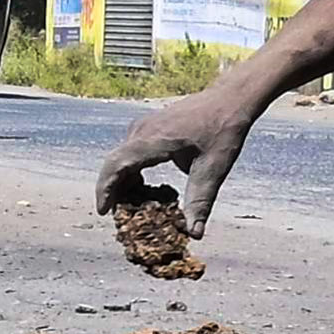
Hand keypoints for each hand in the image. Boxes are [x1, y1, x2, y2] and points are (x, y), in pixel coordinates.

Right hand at [94, 86, 256, 244]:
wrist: (230, 99)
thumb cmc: (223, 130)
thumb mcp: (213, 169)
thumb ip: (200, 202)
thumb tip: (194, 234)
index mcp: (154, 140)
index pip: (117, 165)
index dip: (106, 190)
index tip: (103, 212)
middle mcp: (142, 131)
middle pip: (114, 164)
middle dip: (113, 192)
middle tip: (121, 218)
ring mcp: (143, 127)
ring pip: (120, 158)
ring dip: (122, 183)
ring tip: (132, 208)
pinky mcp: (148, 128)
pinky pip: (129, 152)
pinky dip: (131, 172)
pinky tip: (144, 188)